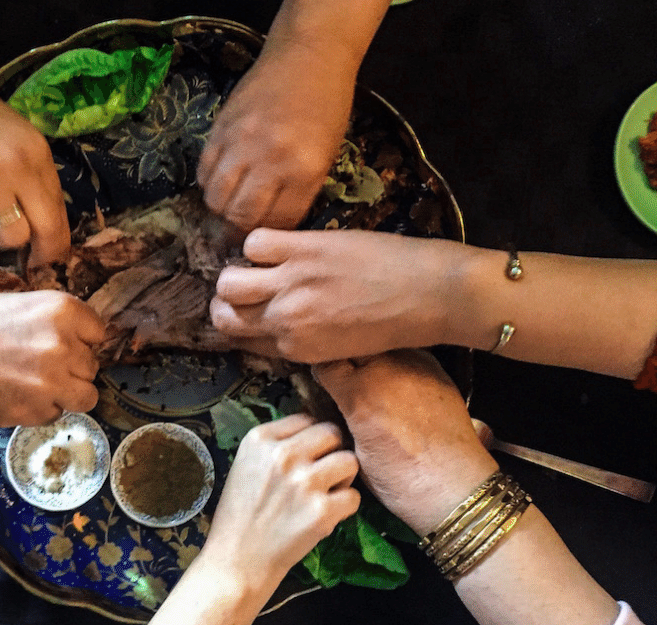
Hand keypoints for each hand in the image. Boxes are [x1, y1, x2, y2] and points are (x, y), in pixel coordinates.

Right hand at [0, 68, 70, 270]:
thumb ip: (27, 172)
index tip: (46, 253)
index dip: (56, 239)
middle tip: (28, 264)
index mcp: (37, 150)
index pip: (61, 209)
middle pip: (48, 231)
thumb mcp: (9, 136)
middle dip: (41, 255)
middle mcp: (20, 165)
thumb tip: (39, 223)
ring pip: (11, 238)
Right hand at [0, 291, 104, 425]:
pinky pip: (54, 416)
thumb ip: (49, 322)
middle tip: (34, 366)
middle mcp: (63, 344)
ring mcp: (50, 381)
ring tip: (29, 385)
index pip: (98, 333)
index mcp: (60, 309)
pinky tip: (9, 396)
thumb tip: (77, 341)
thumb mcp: (12, 305)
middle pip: (92, 367)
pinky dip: (37, 412)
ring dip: (63, 395)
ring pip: (84, 397)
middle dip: (70, 370)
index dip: (80, 341)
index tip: (62, 344)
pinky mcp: (32, 411)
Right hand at [197, 30, 356, 231]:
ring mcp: (241, 143)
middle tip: (238, 233)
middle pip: (241, 216)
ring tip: (226, 210)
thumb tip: (272, 225)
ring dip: (219, 210)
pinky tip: (220, 183)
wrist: (308, 56)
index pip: (279, 222)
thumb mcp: (325, 156)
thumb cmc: (326, 108)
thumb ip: (298, 192)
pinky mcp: (220, 129)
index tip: (266, 237)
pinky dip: (209, 184)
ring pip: (216, 198)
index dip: (271, 235)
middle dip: (239, 231)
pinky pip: (204, 171)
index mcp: (304, 171)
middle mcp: (270, 160)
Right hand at [198, 414, 359, 594]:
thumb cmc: (240, 514)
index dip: (312, 438)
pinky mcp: (322, 511)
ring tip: (325, 494)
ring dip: (343, 478)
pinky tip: (324, 515)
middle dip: (332, 452)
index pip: (307, 418)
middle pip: (333, 433)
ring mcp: (304, 482)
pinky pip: (354, 496)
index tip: (306, 457)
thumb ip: (276, 444)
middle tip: (322, 474)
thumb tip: (316, 428)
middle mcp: (282, 455)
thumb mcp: (246, 464)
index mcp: (260, 439)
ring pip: (349, 461)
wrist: (236, 561)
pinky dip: (344, 507)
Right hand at [211, 229, 462, 362]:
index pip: (243, 341)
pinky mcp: (303, 248)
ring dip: (236, 274)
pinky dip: (259, 243)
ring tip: (255, 268)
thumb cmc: (394, 324)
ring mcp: (291, 283)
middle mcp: (285, 320)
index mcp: (296, 349)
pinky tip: (279, 246)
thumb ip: (303, 340)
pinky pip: (254, 242)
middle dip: (227, 305)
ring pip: (228, 281)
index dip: (241, 327)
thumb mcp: (341, 349)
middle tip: (241, 292)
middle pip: (225, 316)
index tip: (246, 314)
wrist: (431, 294)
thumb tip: (277, 326)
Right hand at [313, 352, 497, 534]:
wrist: (455, 487)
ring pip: (382, 341)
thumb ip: (342, 415)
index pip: (325, 361)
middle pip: (353, 343)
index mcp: (358, 393)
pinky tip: (396, 377)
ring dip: (371, 353)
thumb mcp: (355, 451)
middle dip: (344, 354)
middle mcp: (386, 370)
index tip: (319, 377)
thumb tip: (335, 399)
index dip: (318, 367)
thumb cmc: (399, 481)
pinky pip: (407, 352)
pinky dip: (396, 360)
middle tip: (342, 371)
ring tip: (369, 371)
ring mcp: (414, 365)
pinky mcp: (436, 369)